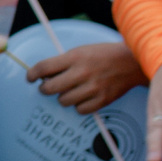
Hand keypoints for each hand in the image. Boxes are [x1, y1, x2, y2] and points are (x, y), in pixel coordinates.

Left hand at [28, 40, 144, 113]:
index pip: (43, 68)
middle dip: (44, 88)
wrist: (131, 62)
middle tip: (47, 87)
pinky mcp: (103, 100)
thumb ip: (62, 62)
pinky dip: (78, 105)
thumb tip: (43, 75)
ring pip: (63, 101)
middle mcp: (82, 73)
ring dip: (63, 97)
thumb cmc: (102, 55)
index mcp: (74, 58)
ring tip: (69, 91)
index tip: (30, 77)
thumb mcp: (80, 51)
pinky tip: (82, 98)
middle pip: (49, 88)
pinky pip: (80, 109)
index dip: (32, 74)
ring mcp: (93, 88)